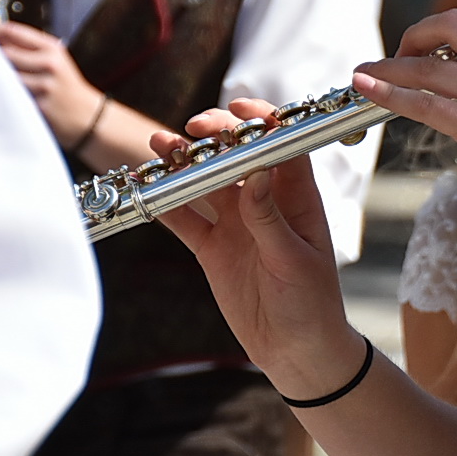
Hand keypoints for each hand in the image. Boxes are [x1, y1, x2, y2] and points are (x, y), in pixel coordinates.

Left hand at [0, 20, 102, 146]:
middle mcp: (49, 64)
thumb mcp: (55, 61)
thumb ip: (28, 49)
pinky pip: (11, 96)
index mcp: (52, 48)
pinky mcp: (40, 105)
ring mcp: (45, 85)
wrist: (89, 117)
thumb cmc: (66, 88)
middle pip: (5, 52)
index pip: (14, 31)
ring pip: (5, 75)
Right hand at [154, 99, 362, 398]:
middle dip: (216, 137)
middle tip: (192, 128)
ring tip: (158, 144)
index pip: (282, 147)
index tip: (239, 106)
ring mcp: (237, 224)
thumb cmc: (311, 302)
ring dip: (184, 163)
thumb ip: (270, 218)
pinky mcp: (213, 248)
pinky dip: (165, 204)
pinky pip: (185, 220)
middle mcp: (266, 203)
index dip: (263, 122)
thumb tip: (259, 173)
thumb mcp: (294, 259)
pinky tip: (145, 188)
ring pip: (206, 183)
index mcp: (297, 199)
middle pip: (238, 158)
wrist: (295, 349)